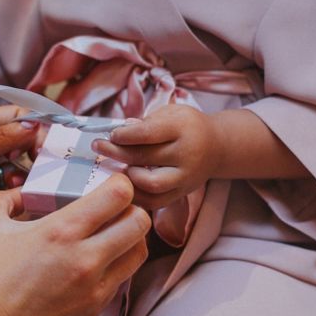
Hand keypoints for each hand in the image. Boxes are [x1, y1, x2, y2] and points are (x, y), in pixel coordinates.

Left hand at [0, 105, 39, 265]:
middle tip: (44, 164)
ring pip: (25, 169)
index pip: (17, 117)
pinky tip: (18, 198)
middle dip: (39, 152)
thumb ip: (1, 139)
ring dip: (31, 175)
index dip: (36, 126)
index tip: (48, 142)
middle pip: (26, 143)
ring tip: (22, 182)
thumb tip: (35, 125)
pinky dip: (23, 194)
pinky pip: (18, 193)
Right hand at [0, 176, 150, 315]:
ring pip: (140, 251)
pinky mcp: (96, 308)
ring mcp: (95, 286)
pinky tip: (96, 259)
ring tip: (112, 232)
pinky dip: (118, 262)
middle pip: (141, 222)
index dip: (120, 183)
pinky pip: (123, 276)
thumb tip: (24, 192)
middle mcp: (86, 257)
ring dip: (131, 237)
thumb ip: (9, 199)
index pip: (118, 196)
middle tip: (116, 207)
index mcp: (62, 231)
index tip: (111, 182)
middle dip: (132, 208)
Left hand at [91, 104, 221, 209]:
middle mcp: (186, 154)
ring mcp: (184, 177)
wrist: (217, 147)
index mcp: (182, 129)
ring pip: (149, 184)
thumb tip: (119, 131)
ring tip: (116, 166)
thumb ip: (145, 122)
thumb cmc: (186, 127)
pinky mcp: (181, 194)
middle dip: (115, 152)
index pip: (147, 133)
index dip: (123, 135)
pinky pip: (154, 201)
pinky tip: (124, 184)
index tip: (110, 134)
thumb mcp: (170, 113)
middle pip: (143, 157)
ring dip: (127, 175)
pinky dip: (135, 195)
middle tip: (98, 146)